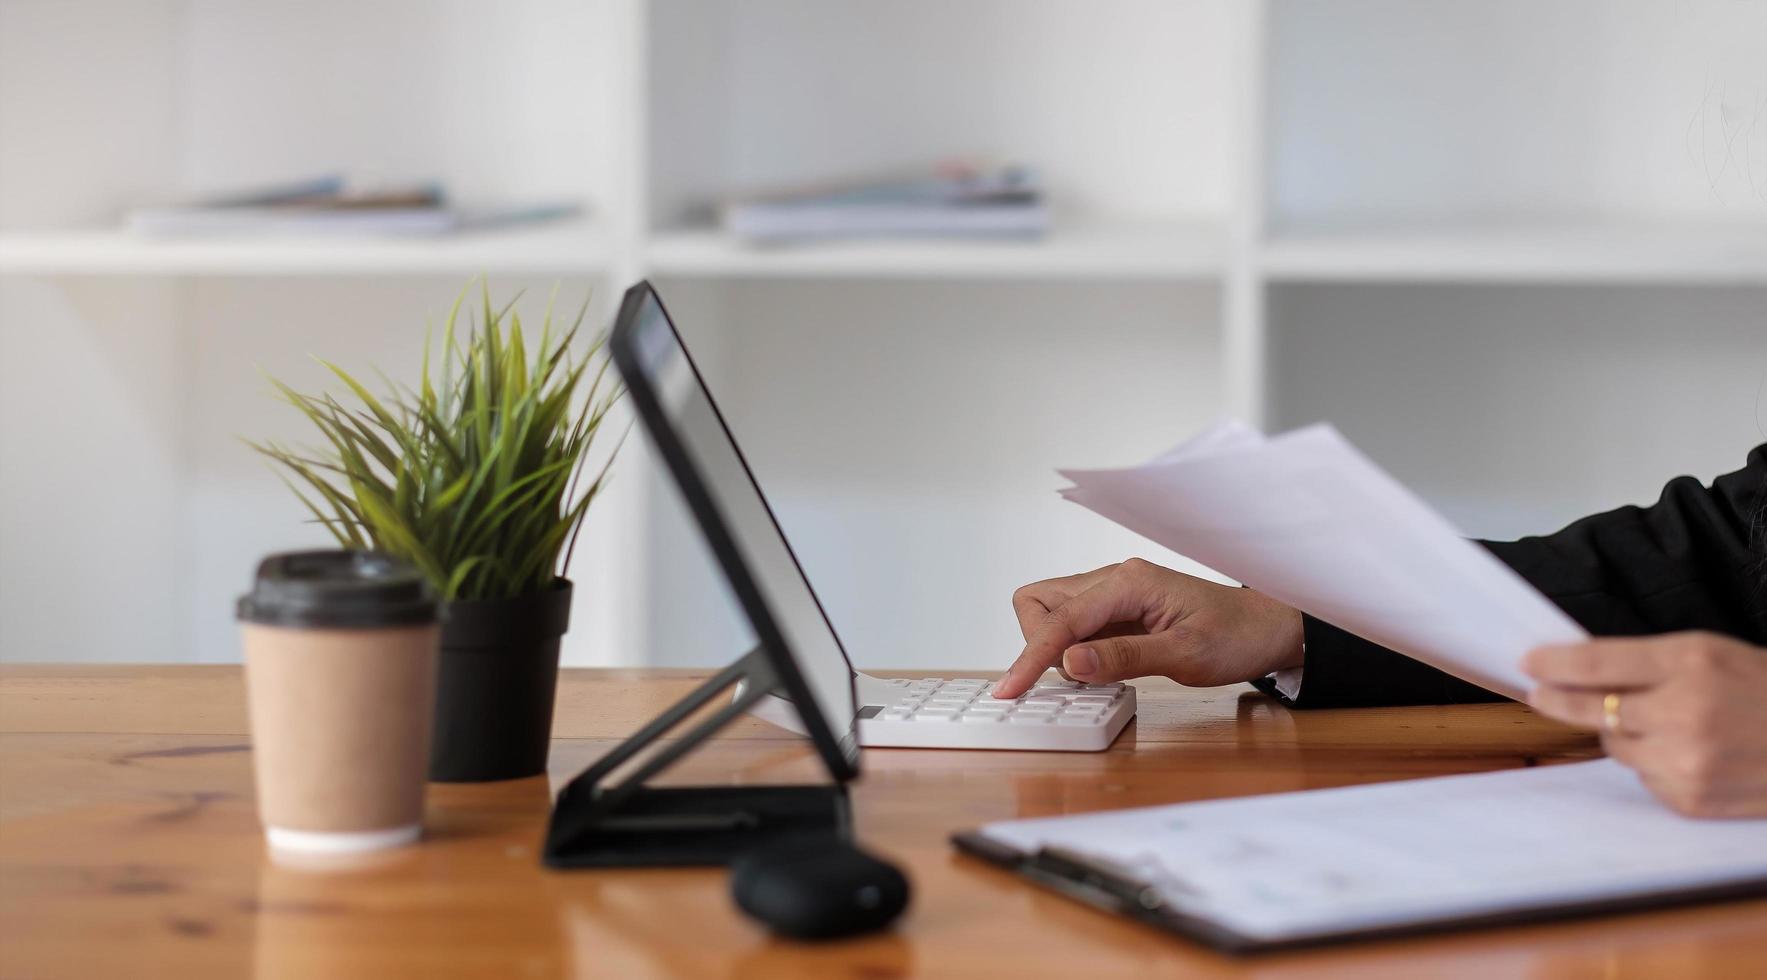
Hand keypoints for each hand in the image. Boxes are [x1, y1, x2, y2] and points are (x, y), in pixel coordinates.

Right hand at [994, 558, 1303, 698]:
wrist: (1268, 629)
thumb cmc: (1236, 637)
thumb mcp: (1186, 655)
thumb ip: (1124, 657)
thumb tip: (1070, 663)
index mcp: (1128, 583)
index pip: (1060, 619)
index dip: (1030, 657)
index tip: (1010, 691)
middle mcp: (1114, 581)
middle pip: (1040, 601)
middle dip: (1037, 643)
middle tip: (1068, 678)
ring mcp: (1114, 595)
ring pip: (1052, 612)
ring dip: (1054, 648)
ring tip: (1091, 677)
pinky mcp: (1117, 612)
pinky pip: (1075, 626)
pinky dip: (1073, 652)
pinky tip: (1097, 671)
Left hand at [1524, 632, 1766, 817]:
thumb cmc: (1763, 690)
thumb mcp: (1711, 654)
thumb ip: (1650, 662)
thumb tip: (1578, 668)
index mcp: (1691, 662)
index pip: (1599, 662)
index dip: (1555, 663)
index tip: (1529, 663)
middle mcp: (1684, 711)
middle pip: (1593, 708)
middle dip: (1559, 699)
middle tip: (1538, 692)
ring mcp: (1686, 760)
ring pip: (1615, 745)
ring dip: (1623, 733)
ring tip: (1663, 722)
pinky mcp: (1690, 798)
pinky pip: (1642, 778)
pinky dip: (1653, 764)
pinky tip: (1688, 753)